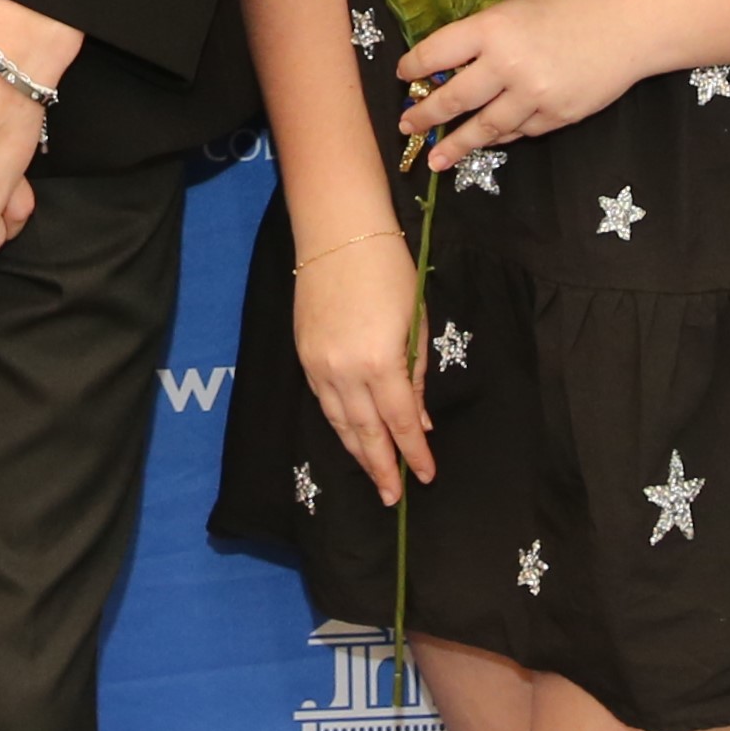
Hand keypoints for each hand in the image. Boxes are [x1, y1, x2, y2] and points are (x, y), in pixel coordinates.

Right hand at [290, 224, 430, 505]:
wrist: (338, 234)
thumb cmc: (390, 270)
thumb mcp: (416, 322)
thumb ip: (416, 374)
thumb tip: (419, 421)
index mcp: (381, 361)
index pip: (401, 422)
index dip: (414, 453)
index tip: (427, 476)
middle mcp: (345, 370)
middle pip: (365, 432)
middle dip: (381, 467)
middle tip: (392, 496)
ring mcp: (318, 364)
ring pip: (338, 422)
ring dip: (357, 452)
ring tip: (373, 475)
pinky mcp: (302, 355)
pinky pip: (322, 400)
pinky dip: (337, 423)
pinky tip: (349, 435)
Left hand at [398, 0, 658, 167]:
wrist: (632, 22)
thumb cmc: (574, 1)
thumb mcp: (519, 3)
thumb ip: (486, 32)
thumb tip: (450, 61)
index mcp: (493, 28)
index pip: (437, 52)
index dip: (414, 66)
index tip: (403, 75)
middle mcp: (508, 65)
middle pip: (454, 98)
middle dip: (425, 114)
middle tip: (406, 125)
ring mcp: (534, 96)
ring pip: (485, 127)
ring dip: (457, 144)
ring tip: (436, 159)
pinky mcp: (558, 116)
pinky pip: (520, 132)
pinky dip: (502, 135)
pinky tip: (489, 140)